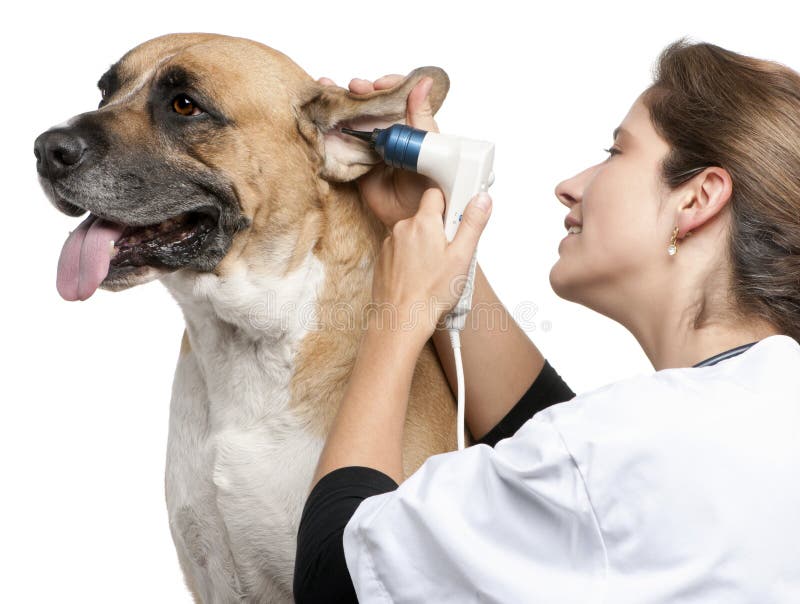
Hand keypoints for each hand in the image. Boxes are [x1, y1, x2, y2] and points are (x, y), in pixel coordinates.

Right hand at [316, 74, 439, 227]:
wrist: (410, 215)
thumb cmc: (429, 185)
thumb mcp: (428, 146)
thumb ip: (421, 116)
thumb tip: (423, 82)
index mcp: (409, 124)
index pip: (397, 95)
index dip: (387, 85)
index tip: (378, 85)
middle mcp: (389, 131)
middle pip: (372, 102)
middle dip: (361, 90)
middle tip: (355, 88)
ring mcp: (370, 144)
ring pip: (354, 116)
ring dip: (340, 99)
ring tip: (328, 87)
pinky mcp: (355, 159)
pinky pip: (340, 140)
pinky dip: (328, 124)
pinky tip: (319, 108)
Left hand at [369, 188, 491, 343]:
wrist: (402, 319)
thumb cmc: (431, 292)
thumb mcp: (462, 256)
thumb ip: (473, 223)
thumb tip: (482, 200)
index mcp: (423, 222)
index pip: (436, 195)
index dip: (450, 205)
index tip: (458, 221)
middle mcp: (402, 229)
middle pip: (426, 218)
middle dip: (439, 231)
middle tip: (451, 255)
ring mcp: (390, 245)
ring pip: (413, 236)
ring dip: (424, 247)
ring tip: (435, 272)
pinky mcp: (383, 261)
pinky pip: (401, 252)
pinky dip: (410, 260)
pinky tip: (420, 278)